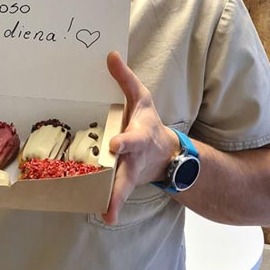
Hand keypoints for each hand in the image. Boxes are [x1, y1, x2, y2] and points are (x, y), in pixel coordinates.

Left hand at [101, 51, 179, 224]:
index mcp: (138, 136)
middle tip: (111, 194)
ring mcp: (130, 174)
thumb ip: (124, 79)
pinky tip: (105, 216)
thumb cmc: (147, 122)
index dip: (123, 142)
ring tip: (107, 214)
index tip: (114, 145)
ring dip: (116, 201)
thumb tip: (110, 54)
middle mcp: (134, 159)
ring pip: (122, 190)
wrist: (165, 154)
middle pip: (127, 171)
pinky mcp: (124, 185)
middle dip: (120, 181)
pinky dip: (112, 207)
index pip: (131, 138)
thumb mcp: (140, 99)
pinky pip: (117, 196)